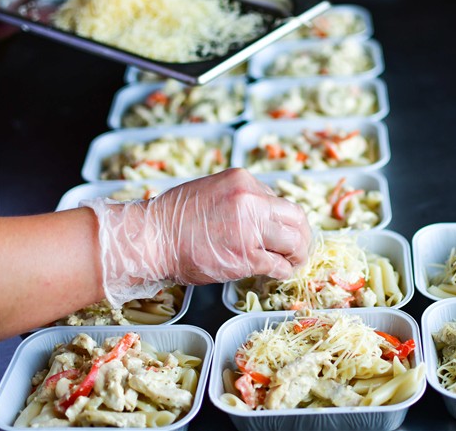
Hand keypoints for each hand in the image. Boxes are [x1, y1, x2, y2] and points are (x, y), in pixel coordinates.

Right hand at [82, 169, 311, 307]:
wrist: (152, 238)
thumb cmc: (174, 217)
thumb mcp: (212, 190)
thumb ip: (240, 198)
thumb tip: (262, 214)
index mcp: (243, 181)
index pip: (279, 200)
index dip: (284, 219)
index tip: (284, 231)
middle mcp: (251, 201)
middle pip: (296, 217)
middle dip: (302, 235)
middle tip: (299, 248)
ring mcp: (250, 229)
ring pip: (294, 241)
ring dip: (298, 254)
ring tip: (294, 262)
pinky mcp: (246, 257)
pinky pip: (278, 265)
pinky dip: (284, 271)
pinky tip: (280, 273)